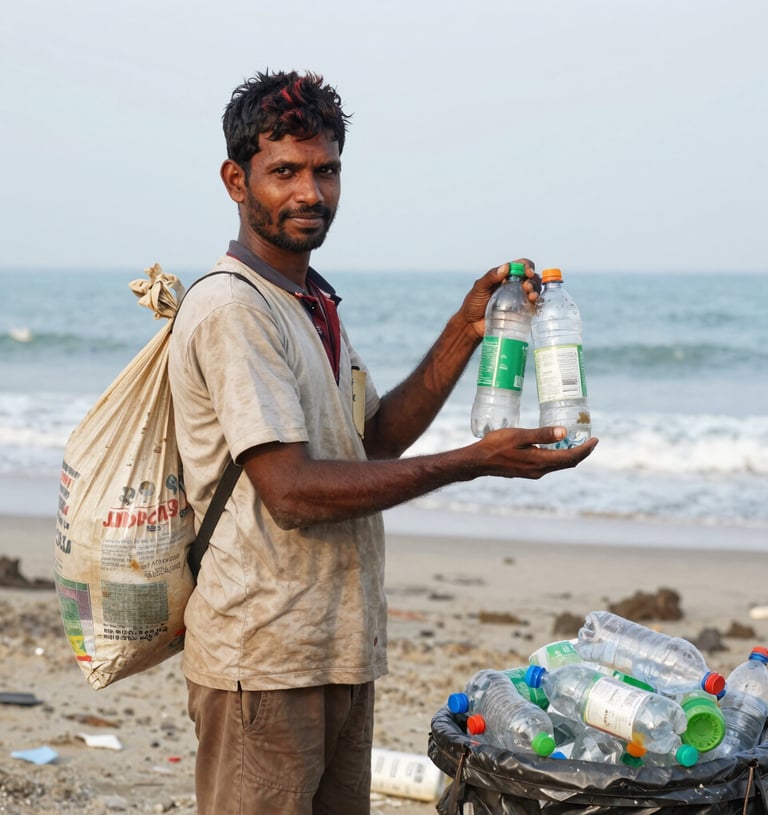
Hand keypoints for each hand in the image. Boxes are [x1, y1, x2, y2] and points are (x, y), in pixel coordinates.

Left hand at [460, 259, 539, 339]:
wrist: (471, 325)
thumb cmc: (473, 304)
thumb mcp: (479, 288)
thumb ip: (490, 277)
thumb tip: (506, 267)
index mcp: (504, 277)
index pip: (520, 266)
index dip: (527, 266)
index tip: (527, 272)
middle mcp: (513, 286)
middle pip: (530, 278)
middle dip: (533, 279)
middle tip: (526, 286)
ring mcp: (518, 299)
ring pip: (533, 290)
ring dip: (535, 289)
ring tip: (530, 294)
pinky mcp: (520, 312)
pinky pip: (532, 305)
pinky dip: (536, 302)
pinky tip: (532, 301)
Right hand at [475, 425, 597, 478]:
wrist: (479, 461)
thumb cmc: (496, 445)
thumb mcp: (520, 435)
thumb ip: (542, 434)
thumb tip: (564, 432)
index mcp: (541, 461)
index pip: (571, 457)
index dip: (585, 449)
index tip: (595, 439)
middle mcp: (540, 470)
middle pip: (568, 463)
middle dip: (581, 452)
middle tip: (590, 440)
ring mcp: (533, 472)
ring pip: (559, 464)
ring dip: (570, 455)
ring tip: (576, 441)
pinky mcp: (527, 471)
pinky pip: (549, 464)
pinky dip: (558, 456)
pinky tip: (554, 447)